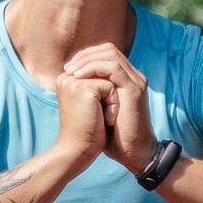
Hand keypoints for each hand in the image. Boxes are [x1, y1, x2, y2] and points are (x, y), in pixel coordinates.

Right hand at [53, 74, 113, 172]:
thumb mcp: (91, 103)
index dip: (106, 93)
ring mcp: (73, 80)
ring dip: (111, 100)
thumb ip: (95, 85)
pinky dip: (113, 105)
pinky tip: (103, 120)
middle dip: (109, 95)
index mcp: (66, 79)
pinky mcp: (83, 87)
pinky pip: (110, 87)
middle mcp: (66, 76)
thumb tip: (112, 72)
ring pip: (108, 80)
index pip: (98, 72)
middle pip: (104, 74)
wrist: (78, 151)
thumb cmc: (86, 132)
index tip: (96, 113)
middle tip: (100, 117)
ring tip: (101, 118)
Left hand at [63, 44, 155, 172]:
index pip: (105, 54)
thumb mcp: (98, 111)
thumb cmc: (113, 137)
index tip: (68, 69)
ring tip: (71, 72)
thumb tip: (70, 83)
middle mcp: (132, 76)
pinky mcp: (134, 88)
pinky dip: (94, 68)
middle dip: (85, 55)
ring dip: (87, 60)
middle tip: (68, 67)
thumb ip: (91, 94)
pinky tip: (80, 77)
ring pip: (110, 54)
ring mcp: (135, 81)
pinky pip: (113, 67)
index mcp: (125, 80)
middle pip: (108, 49)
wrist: (131, 153)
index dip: (85, 57)